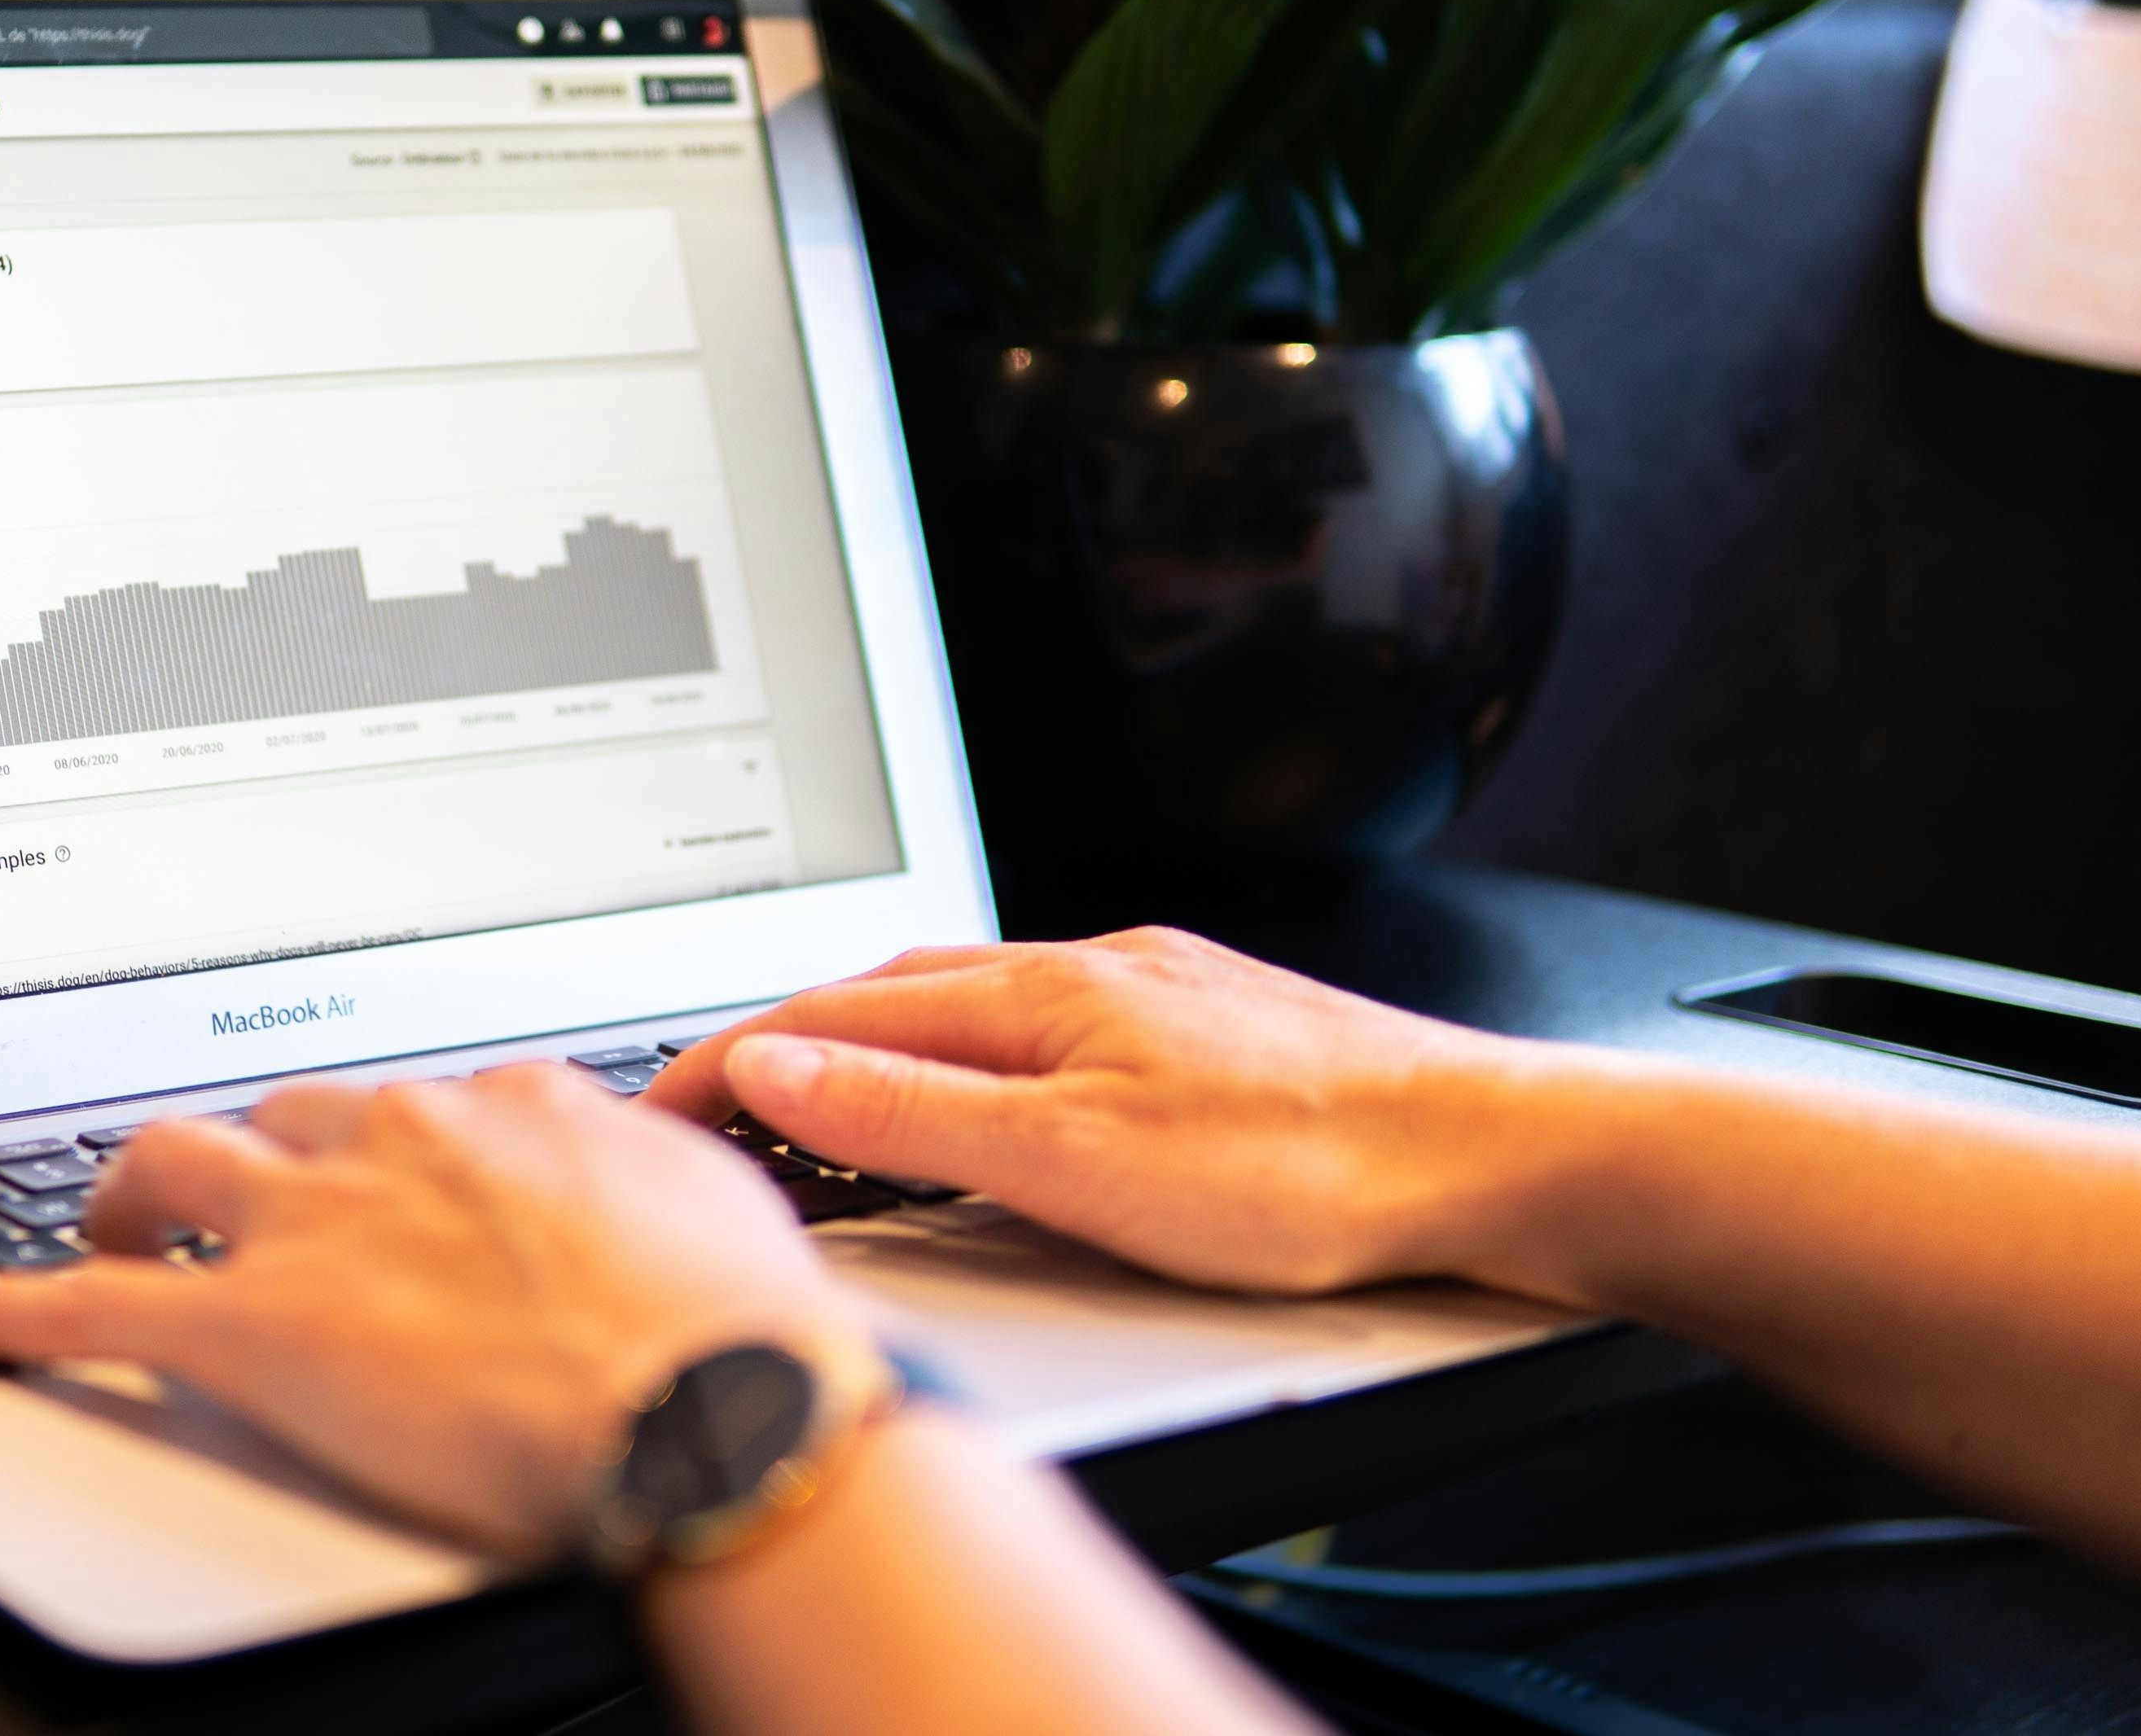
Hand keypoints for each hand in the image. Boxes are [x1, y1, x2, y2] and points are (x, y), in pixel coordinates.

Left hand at [0, 1063, 873, 1557]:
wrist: (711, 1402)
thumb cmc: (738, 1330)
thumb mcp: (717, 1211)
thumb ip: (657, 1186)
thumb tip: (669, 1198)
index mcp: (512, 1108)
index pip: (421, 1103)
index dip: (390, 1145)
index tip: (383, 1175)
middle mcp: (403, 1138)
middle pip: (285, 1112)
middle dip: (251, 1148)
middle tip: (235, 1190)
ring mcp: (320, 1223)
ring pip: (177, 1159)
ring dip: (131, 1189)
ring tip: (110, 1218)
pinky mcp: (254, 1325)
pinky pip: (102, 1303)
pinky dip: (27, 1307)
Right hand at [645, 929, 1568, 1297]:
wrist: (1485, 1158)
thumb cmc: (1307, 1169)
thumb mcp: (1076, 1165)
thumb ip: (914, 1118)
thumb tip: (779, 1072)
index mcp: (1035, 997)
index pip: (829, 1018)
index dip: (725, 1060)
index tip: (655, 1105)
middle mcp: (1082, 971)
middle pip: (884, 994)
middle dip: (782, 1042)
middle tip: (713, 1108)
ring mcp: (1145, 991)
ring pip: (963, 1002)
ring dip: (870, 1045)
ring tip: (819, 1102)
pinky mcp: (1198, 1025)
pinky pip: (1035, 1022)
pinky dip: (961, 1057)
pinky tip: (985, 1096)